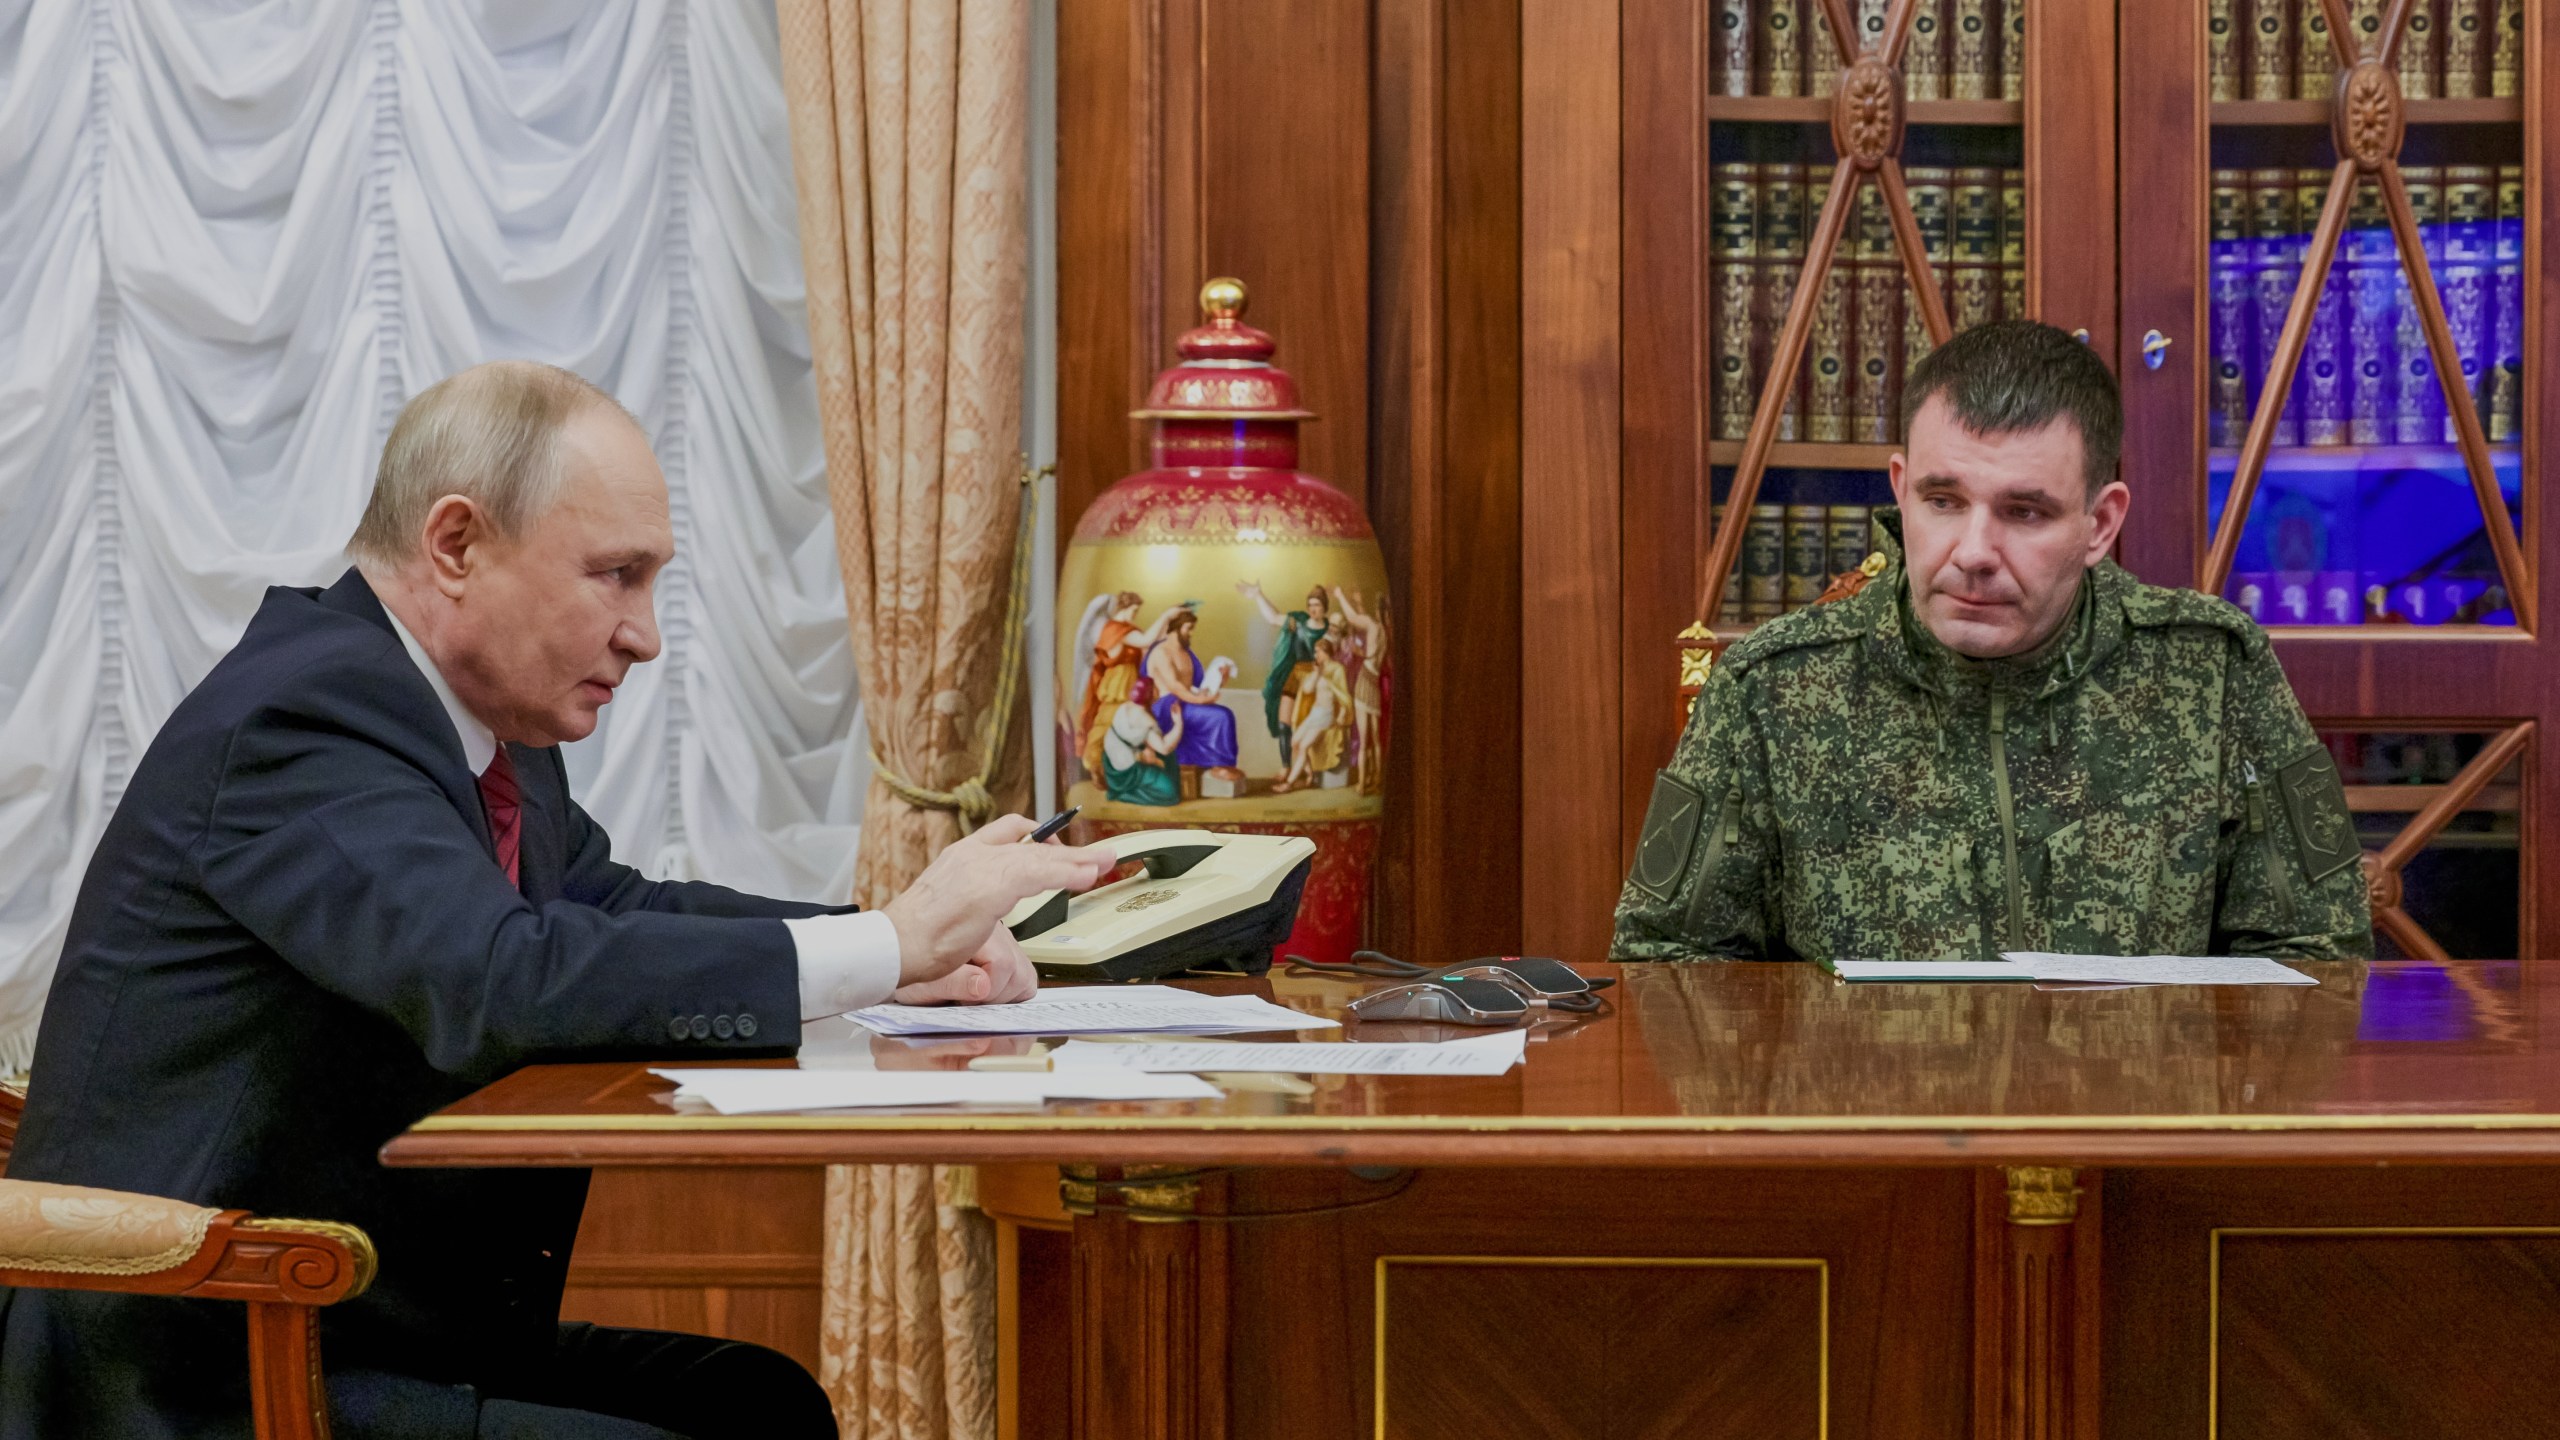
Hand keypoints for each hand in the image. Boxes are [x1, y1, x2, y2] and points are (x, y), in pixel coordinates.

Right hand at [880, 814, 1114, 990]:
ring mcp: (980, 867)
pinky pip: (1037, 874)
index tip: (1060, 845)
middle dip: (1068, 849)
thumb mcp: (953, 904)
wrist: (893, 946)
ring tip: (1104, 862)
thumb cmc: (918, 936)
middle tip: (1099, 856)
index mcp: (963, 855)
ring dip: (1076, 860)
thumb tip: (991, 907)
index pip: (1008, 831)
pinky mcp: (989, 887)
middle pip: (1031, 841)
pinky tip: (1084, 874)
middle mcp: (973, 853)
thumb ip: (977, 897)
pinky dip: (1065, 873)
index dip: (1039, 836)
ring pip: (1039, 856)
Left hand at [891, 924, 1039, 1004]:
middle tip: (969, 1000)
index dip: (990, 991)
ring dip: (1004, 992)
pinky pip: (1021, 972)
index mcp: (974, 931)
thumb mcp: (922, 982)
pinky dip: (1007, 987)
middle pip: (1020, 970)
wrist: (896, 954)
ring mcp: (1001, 938)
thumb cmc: (906, 965)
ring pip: (1024, 973)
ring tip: (974, 994)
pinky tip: (983, 989)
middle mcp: (993, 930)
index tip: (969, 1001)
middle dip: (998, 995)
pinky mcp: (1003, 948)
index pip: (1004, 965)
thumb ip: (954, 984)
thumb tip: (983, 987)